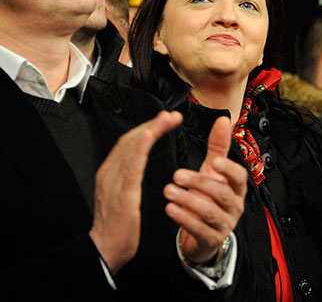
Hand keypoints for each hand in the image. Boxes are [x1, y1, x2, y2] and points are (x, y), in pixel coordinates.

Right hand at [90, 111, 182, 273]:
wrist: (106, 249)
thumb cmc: (118, 225)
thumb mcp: (125, 195)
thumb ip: (130, 177)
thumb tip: (140, 162)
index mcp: (112, 173)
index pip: (129, 143)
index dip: (147, 128)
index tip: (165, 119)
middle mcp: (110, 172)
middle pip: (130, 140)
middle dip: (152, 124)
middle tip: (172, 115)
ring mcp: (114, 181)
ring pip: (130, 147)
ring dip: (150, 129)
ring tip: (167, 119)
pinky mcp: (121, 192)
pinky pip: (130, 165)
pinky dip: (139, 148)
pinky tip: (149, 135)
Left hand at [164, 116, 247, 264]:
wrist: (204, 233)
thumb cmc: (208, 197)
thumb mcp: (213, 172)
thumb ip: (218, 147)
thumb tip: (222, 119)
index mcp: (236, 188)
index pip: (240, 177)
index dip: (229, 170)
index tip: (215, 162)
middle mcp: (234, 206)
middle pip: (222, 194)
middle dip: (199, 183)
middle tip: (177, 175)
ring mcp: (225, 224)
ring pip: (210, 212)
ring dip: (188, 201)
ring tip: (169, 191)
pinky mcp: (212, 239)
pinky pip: (200, 229)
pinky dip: (184, 219)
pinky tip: (170, 209)